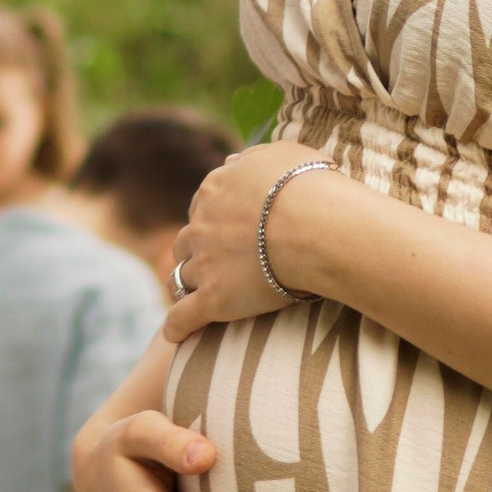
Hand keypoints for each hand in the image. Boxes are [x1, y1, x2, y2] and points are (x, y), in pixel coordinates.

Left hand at [162, 141, 345, 341]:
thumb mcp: (281, 155)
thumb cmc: (308, 187)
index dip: (213, 220)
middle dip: (196, 252)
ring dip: (187, 285)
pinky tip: (177, 335)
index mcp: (214, 190)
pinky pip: (182, 317)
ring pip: (181, 278)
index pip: (203, 206)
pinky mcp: (213, 300)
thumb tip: (232, 161)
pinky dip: (177, 326)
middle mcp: (201, 225)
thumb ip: (252, 159)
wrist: (315, 225)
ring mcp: (204, 264)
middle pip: (187, 242)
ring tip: (192, 297)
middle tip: (214, 264)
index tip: (226, 231)